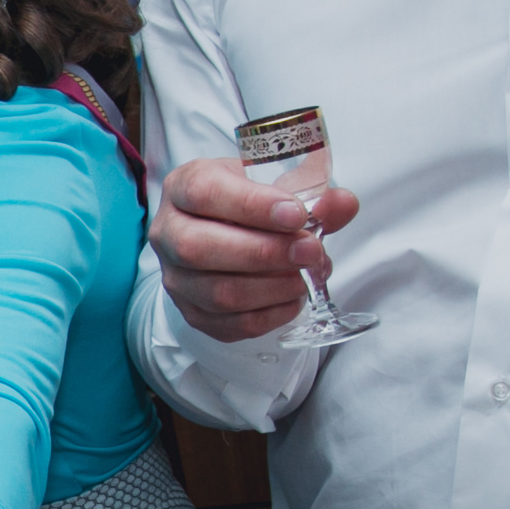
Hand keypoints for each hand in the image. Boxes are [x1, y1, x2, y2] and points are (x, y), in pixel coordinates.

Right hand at [150, 157, 359, 342]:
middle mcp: (168, 233)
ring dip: (273, 287)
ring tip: (308, 275)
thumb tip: (341, 204)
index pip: (204, 193)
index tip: (296, 214)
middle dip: (265, 253)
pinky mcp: (192, 313)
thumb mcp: (278, 183)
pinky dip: (271, 315)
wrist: (230, 232)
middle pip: (201, 249)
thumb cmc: (251, 203)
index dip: (252, 206)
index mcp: (183, 187)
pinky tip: (294, 297)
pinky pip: (230, 325)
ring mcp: (176, 278)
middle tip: (310, 250)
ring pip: (218, 293)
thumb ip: (312, 192)